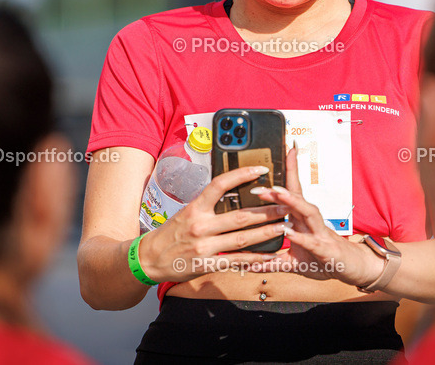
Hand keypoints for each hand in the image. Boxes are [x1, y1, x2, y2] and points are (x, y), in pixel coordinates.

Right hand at [137, 164, 289, 283]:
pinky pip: (236, 261)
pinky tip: (271, 256)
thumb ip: (208, 204)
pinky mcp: (207, 264)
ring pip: (242, 239)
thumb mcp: (185, 211)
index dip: (242, 175)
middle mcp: (200, 225)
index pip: (220, 185)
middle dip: (266, 211)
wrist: (149, 259)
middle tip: (285, 205)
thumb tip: (232, 193)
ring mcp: (205, 246)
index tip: (260, 170)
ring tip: (284, 227)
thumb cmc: (170, 233)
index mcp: (195, 208)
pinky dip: (256, 259)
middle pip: (239, 216)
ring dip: (266, 233)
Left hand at [247, 148, 385, 286]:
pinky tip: (288, 232)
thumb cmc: (324, 260)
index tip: (279, 154)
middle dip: (279, 189)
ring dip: (292, 202)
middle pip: (296, 199)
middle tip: (260, 184)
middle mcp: (311, 223)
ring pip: (307, 212)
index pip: (292, 193)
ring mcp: (320, 234)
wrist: (353, 269)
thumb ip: (273, 261)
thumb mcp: (294, 262)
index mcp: (302, 221)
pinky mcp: (326, 249)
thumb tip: (250, 265)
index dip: (286, 174)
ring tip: (277, 193)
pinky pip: (311, 241)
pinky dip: (300, 237)